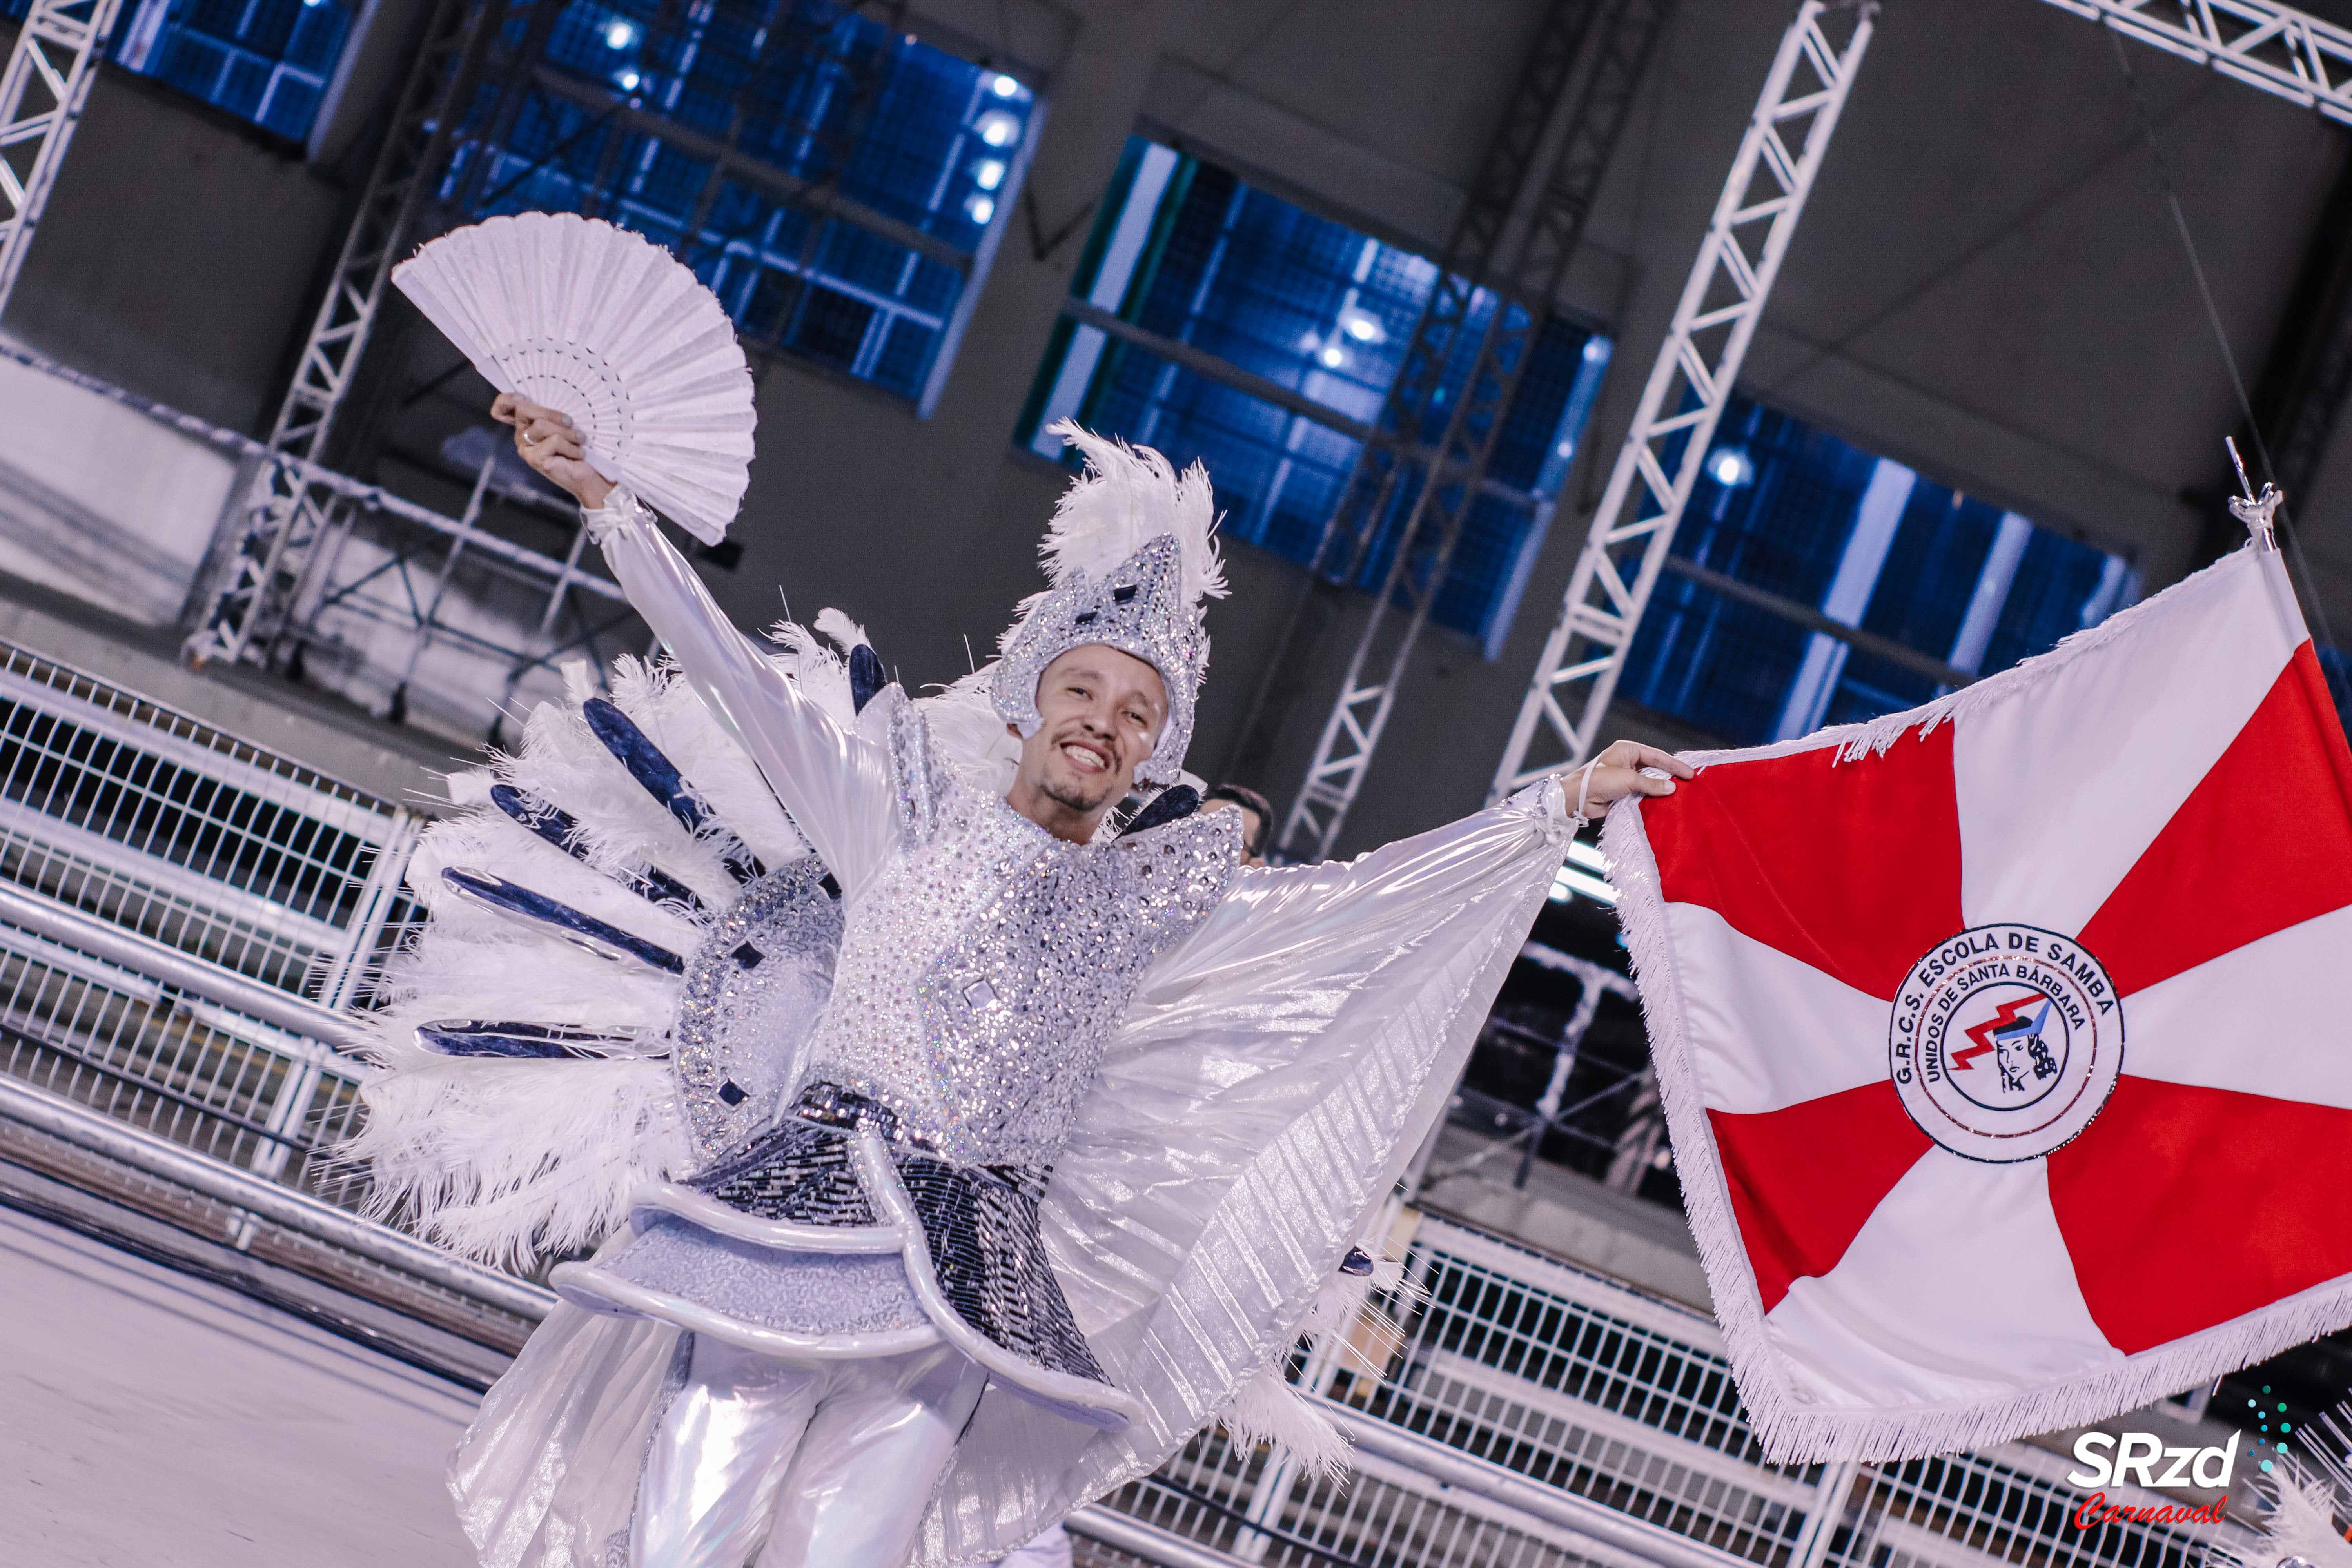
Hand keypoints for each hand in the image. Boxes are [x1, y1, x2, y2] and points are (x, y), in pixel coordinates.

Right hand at [491, 393, 613, 508]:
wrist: (587, 475)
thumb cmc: (577, 446)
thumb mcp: (565, 424)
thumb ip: (554, 412)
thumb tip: (559, 395)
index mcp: (526, 423)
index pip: (502, 409)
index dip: (506, 400)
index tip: (521, 397)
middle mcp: (521, 434)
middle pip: (523, 409)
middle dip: (551, 412)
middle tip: (570, 422)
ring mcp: (525, 448)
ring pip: (541, 425)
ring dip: (567, 432)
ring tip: (580, 440)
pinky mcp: (534, 459)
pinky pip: (553, 441)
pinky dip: (571, 446)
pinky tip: (578, 454)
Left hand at [1559, 740, 1694, 819]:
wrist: (1578, 798)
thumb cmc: (1600, 781)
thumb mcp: (1629, 779)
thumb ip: (1651, 784)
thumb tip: (1672, 788)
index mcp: (1628, 749)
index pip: (1657, 756)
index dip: (1674, 764)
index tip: (1690, 773)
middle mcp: (1628, 760)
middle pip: (1655, 768)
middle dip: (1670, 776)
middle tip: (1689, 784)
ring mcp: (1626, 776)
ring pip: (1649, 781)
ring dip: (1661, 788)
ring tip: (1681, 794)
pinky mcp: (1623, 791)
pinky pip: (1642, 793)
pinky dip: (1653, 797)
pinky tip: (1665, 802)